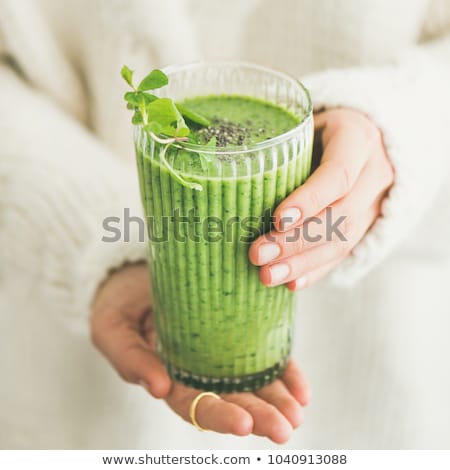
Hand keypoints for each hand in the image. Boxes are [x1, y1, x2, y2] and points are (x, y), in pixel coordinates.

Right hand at [91, 263, 310, 442]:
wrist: (136, 273)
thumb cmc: (120, 302)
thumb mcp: (112, 328)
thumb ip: (130, 358)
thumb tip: (159, 388)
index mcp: (168, 375)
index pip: (194, 404)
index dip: (218, 416)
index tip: (243, 424)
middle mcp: (199, 369)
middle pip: (230, 398)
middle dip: (258, 415)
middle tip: (285, 427)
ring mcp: (221, 350)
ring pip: (252, 381)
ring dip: (277, 399)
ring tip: (298, 411)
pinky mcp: (238, 328)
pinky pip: (263, 352)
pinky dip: (284, 371)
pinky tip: (300, 388)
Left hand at [249, 108, 393, 289]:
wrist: (363, 140)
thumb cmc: (320, 131)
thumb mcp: (306, 125)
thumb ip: (284, 146)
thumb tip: (230, 175)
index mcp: (358, 139)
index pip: (339, 174)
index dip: (310, 199)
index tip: (277, 220)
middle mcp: (374, 174)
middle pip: (340, 216)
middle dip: (296, 241)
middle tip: (258, 255)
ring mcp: (375, 204)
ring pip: (344, 241)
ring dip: (302, 263)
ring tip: (267, 276)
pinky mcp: (368, 226)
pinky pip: (344, 253)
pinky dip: (316, 270)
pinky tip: (292, 283)